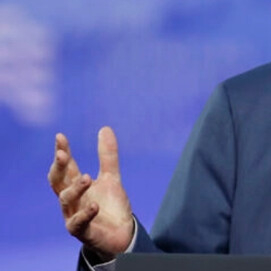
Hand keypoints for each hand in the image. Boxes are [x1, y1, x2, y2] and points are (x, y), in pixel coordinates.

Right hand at [47, 127, 133, 260]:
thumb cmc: (110, 205)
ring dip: (75, 188)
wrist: (121, 233)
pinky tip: (94, 205)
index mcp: (76, 185)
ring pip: (66, 199)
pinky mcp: (81, 231)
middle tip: (62, 154)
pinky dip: (85, 213)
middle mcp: (71, 199)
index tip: (60, 137)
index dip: (62, 152)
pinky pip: (78, 222)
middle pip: (58, 181)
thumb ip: (108, 156)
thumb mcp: (111, 177)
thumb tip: (105, 128)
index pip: (66, 166)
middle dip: (59, 168)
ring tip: (88, 177)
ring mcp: (73, 214)